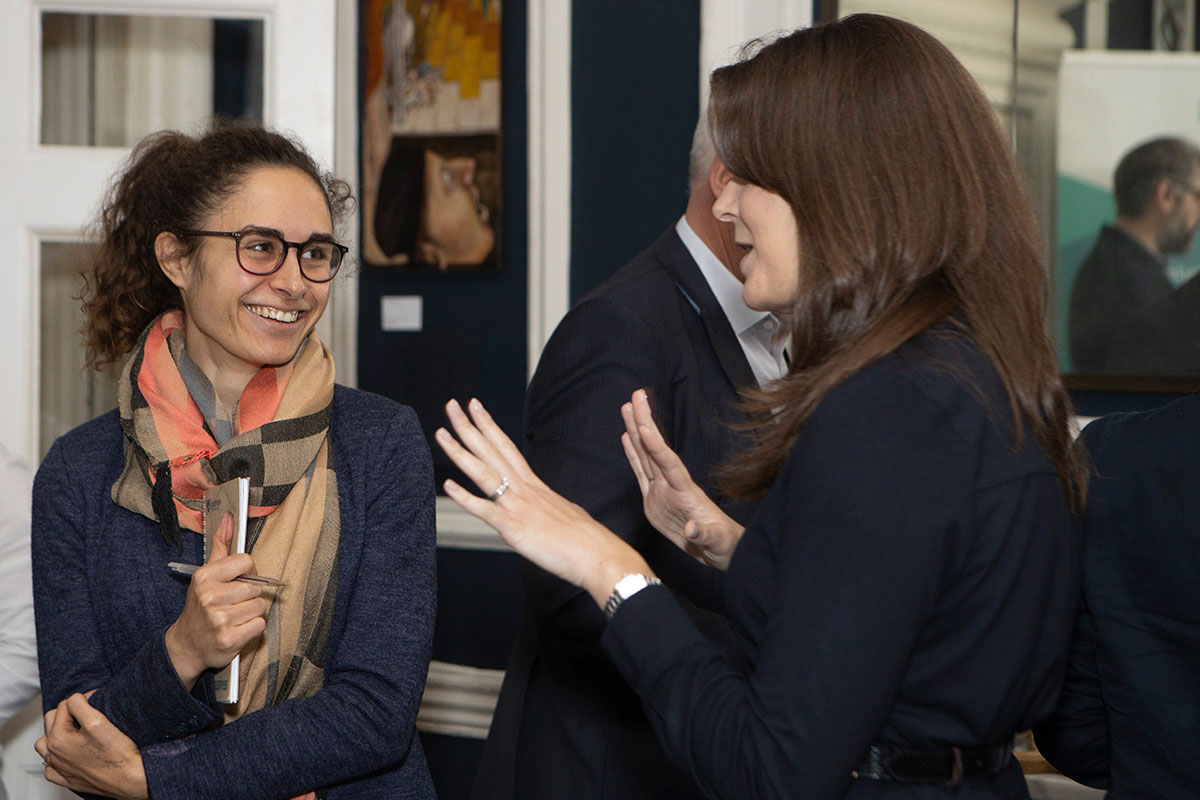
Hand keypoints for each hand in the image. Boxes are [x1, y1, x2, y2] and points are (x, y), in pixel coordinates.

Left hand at [36, 692, 147, 799]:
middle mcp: (53, 754)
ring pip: (45, 743)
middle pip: (51, 720)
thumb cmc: (116, 753)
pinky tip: (72, 753)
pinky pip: (51, 765)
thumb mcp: (97, 720)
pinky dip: (58, 756)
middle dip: (68, 714)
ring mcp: (58, 768)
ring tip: (75, 731)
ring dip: (56, 733)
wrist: (128, 778)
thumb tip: (76, 698)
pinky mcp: (65, 779)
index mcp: (58, 738)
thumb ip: (80, 704)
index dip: (83, 700)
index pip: (65, 705)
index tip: (97, 703)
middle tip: (88, 716)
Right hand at [164, 512, 270, 688]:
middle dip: (249, 596)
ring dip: (251, 612)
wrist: (187, 645)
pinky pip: (260, 625)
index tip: (238, 581)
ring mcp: (219, 620)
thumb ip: (221, 545)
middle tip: (233, 604)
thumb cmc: (201, 606)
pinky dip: (253, 628)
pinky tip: (237, 629)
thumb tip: (230, 516)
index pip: (246, 562)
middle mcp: (210, 597)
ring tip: (234, 617)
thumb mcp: (206, 574)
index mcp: (204, 577)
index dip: (248, 572)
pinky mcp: (230, 640)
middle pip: (255, 587)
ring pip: (260, 606)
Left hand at [436, 398, 651, 606]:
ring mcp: (519, 507)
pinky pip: (486, 511)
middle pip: (492, 451)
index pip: (507, 448)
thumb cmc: (586, 540)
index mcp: (535, 486)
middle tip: (451, 404)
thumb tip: (543, 506)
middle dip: (470, 427)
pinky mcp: (515, 528)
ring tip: (441, 432)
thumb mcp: (564, 513)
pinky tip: (448, 486)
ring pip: (484, 473)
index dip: (489, 427)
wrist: (598, 556)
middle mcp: (525, 490)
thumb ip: (547, 506)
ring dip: (460, 452)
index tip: (475, 408)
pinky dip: (466, 498)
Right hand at [621, 389, 743, 570]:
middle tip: (636, 396)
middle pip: (654, 450)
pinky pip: (641, 474)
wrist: (720, 551)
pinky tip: (626, 437)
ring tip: (627, 408)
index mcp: (686, 492)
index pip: (668, 462)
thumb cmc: (723, 544)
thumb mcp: (717, 541)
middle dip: (644, 423)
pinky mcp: (654, 502)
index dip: (655, 443)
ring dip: (635, 432)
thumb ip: (703, 533)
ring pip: (645, 456)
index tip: (644, 424)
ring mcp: (662, 492)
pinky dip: (633, 455)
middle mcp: (672, 486)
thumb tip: (691, 529)